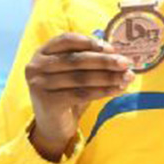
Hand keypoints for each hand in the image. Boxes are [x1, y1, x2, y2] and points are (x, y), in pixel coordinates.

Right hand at [25, 33, 133, 160]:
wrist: (53, 123)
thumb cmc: (68, 90)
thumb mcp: (75, 71)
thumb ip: (89, 58)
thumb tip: (116, 52)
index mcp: (43, 52)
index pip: (67, 40)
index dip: (90, 42)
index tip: (112, 48)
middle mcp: (36, 66)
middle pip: (77, 60)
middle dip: (105, 61)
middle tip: (126, 63)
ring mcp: (39, 84)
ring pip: (81, 78)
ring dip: (108, 77)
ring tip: (127, 77)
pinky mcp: (47, 102)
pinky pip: (81, 94)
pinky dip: (103, 91)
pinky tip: (118, 90)